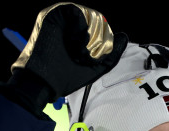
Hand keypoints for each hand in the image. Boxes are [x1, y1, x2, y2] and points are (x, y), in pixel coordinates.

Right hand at [11, 2, 127, 99]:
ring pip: (91, 15)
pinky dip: (81, 28)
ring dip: (90, 36)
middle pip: (99, 21)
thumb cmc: (67, 76)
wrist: (45, 82)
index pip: (103, 29)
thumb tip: (123, 36)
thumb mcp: (97, 66)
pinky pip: (78, 11)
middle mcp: (71, 25)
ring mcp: (62, 19)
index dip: (105, 42)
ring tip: (78, 52)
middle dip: (98, 40)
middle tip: (83, 56)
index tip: (91, 59)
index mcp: (80, 35)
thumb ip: (112, 52)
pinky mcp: (53, 15)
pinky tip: (75, 41)